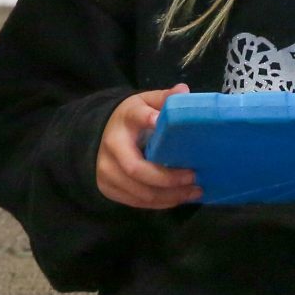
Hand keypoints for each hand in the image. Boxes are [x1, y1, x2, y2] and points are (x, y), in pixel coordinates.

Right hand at [97, 86, 200, 209]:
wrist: (100, 136)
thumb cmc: (131, 119)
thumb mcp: (144, 103)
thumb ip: (163, 98)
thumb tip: (183, 91)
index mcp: (125, 120)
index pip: (134, 117)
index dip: (145, 119)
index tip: (158, 121)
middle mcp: (111, 147)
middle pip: (137, 169)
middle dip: (168, 178)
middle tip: (194, 177)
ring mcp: (106, 171)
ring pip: (139, 191)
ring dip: (170, 195)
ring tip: (194, 192)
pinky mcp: (108, 188)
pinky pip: (137, 202)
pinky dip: (160, 203)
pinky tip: (179, 198)